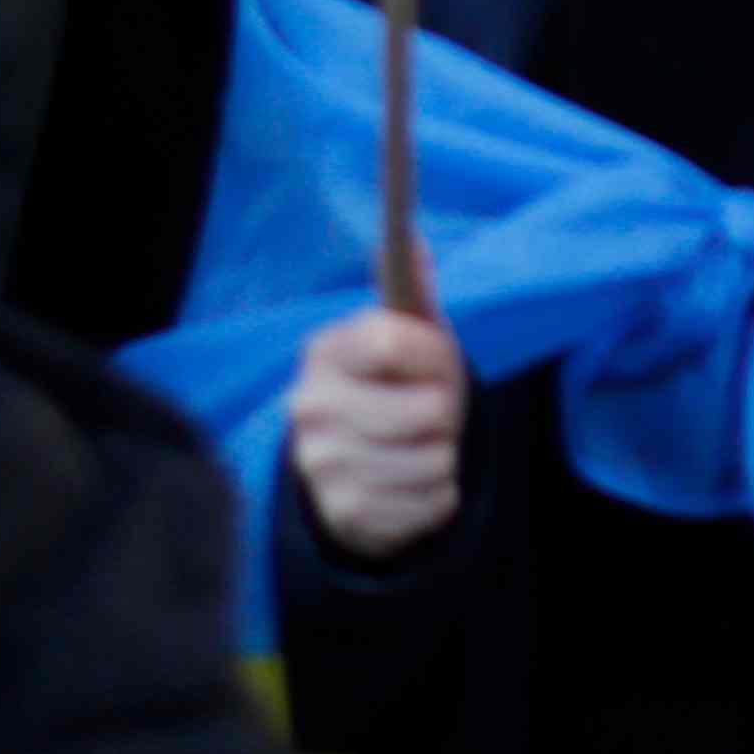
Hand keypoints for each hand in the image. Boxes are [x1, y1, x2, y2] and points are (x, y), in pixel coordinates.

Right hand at [288, 306, 467, 563]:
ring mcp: (323, 466)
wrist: (361, 469)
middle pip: (425, 410)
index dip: (430, 355)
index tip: (432, 363)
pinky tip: (411, 484)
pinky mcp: (346, 515)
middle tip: (424, 415)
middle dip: (442, 414)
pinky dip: (437, 495)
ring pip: (435, 461)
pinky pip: (434, 503)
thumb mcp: (407, 338)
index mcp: (324, 353)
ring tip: (416, 449)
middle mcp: (311, 408)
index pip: (391, 341)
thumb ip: (412, 292)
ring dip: (442, 458)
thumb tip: (411, 238)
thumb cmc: (396, 388)